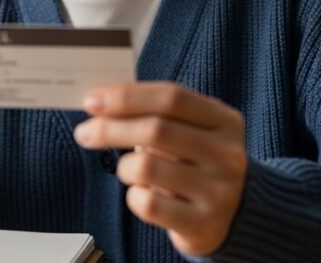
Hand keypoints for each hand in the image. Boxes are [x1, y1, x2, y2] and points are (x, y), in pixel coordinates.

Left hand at [73, 82, 247, 256]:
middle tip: (85, 133)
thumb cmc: (197, 163)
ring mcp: (219, 191)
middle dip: (110, 129)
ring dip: (123, 167)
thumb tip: (101, 103)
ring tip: (127, 171)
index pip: (172, 97)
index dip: (127, 96)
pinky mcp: (203, 224)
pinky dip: (133, 197)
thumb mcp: (191, 130)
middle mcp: (227, 154)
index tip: (92, 101)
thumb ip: (156, 112)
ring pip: (146, 168)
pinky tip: (142, 194)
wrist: (235, 215)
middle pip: (156, 130)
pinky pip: (149, 205)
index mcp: (225, 120)